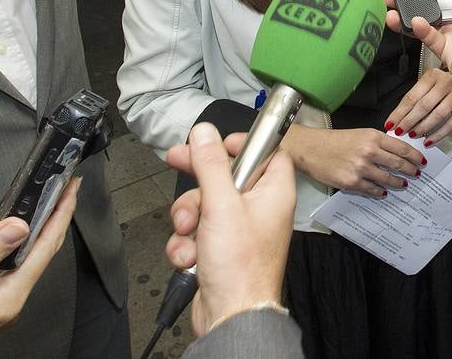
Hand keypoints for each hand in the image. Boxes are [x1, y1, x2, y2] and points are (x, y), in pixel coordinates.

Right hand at [165, 125, 293, 336]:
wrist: (231, 316)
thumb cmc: (241, 267)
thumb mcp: (221, 205)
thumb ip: (211, 165)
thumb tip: (205, 133)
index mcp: (273, 191)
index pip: (267, 151)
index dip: (242, 142)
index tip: (217, 141)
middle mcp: (259, 208)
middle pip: (226, 175)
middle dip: (199, 179)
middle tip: (177, 160)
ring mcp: (239, 228)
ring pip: (205, 203)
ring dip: (188, 217)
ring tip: (189, 232)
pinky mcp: (221, 248)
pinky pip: (197, 230)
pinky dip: (187, 241)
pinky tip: (189, 255)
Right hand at [280, 126, 423, 196]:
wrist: (311, 149)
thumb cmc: (334, 140)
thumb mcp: (360, 133)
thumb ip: (378, 141)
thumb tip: (397, 151)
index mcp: (373, 136)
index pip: (402, 147)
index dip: (415, 156)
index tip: (422, 161)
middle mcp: (369, 151)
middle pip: (398, 163)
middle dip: (410, 170)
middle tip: (416, 174)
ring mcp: (361, 168)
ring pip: (387, 179)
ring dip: (398, 183)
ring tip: (403, 185)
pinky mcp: (352, 182)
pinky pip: (372, 190)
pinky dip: (380, 192)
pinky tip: (383, 192)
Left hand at [385, 68, 451, 144]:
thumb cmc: (445, 83)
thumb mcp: (429, 82)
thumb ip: (415, 96)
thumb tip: (398, 116)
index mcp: (432, 75)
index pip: (412, 97)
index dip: (399, 113)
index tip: (391, 124)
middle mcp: (446, 82)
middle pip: (423, 105)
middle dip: (409, 121)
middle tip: (400, 131)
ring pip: (438, 115)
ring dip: (423, 128)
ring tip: (413, 135)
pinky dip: (439, 134)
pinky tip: (429, 140)